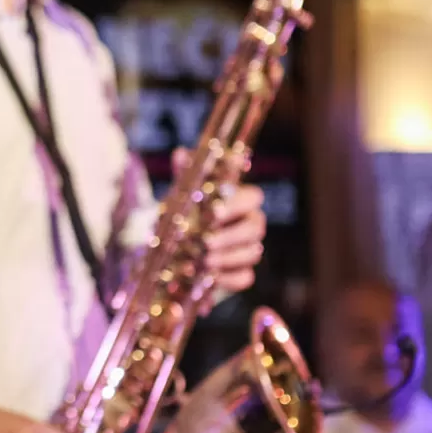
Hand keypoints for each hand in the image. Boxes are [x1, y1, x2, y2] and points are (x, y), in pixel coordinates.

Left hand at [174, 148, 266, 298]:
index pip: (253, 197)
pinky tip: (209, 276)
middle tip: (205, 242)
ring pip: (253, 253)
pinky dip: (227, 279)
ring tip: (202, 261)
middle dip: (231, 235)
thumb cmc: (185, 213)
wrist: (175, 245)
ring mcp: (248, 249)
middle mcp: (250, 223)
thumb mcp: (182, 194)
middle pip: (256, 227)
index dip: (237, 203)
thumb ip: (185, 174)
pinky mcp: (242, 273)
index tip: (214, 211)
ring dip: (227, 258)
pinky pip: (245, 278)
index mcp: (240, 200)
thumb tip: (181, 154)